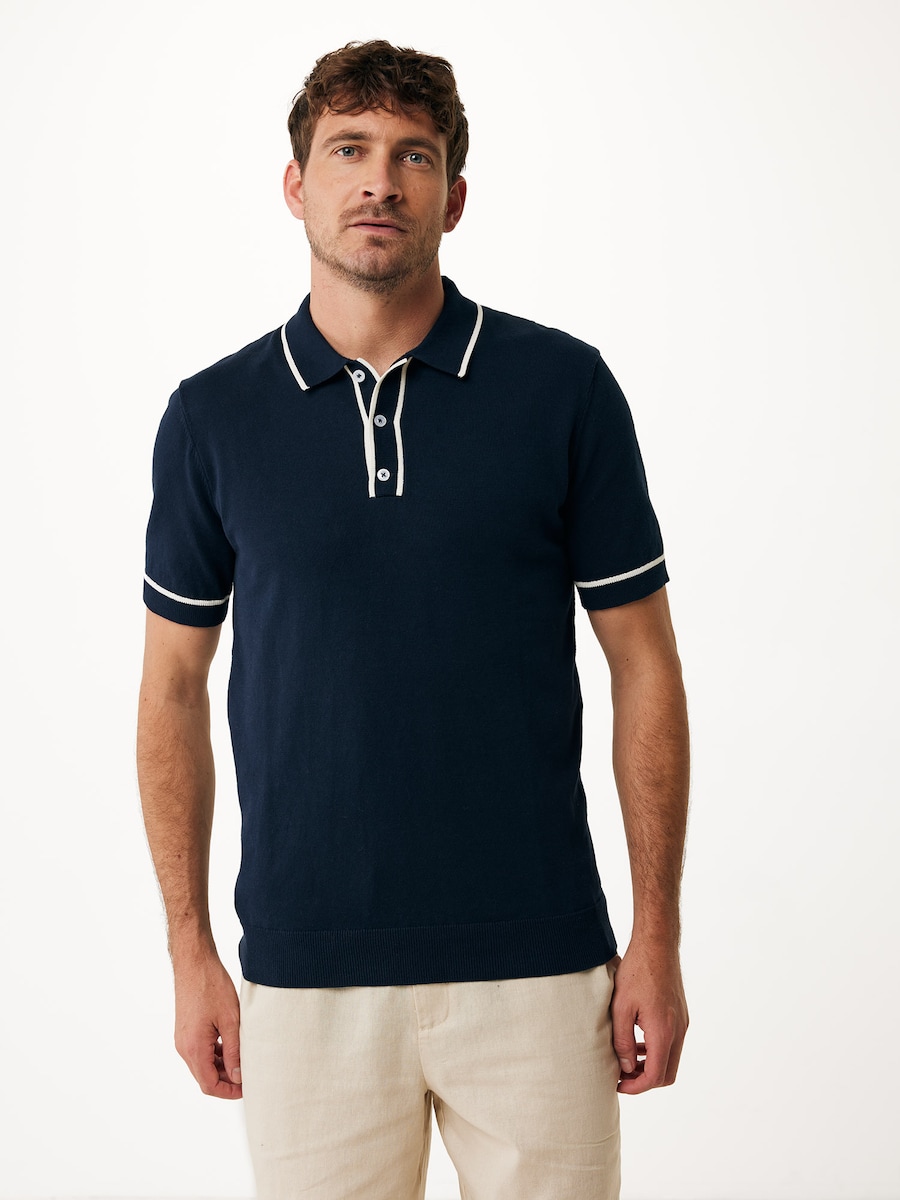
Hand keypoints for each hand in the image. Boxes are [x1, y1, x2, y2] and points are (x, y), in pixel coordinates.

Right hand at [173, 952, 241, 1098]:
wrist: (194, 962)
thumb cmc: (211, 985)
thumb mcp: (231, 1020)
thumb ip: (234, 1051)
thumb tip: (238, 1077)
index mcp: (194, 1048)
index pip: (209, 1085)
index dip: (229, 1092)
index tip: (247, 1088)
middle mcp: (184, 1047)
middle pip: (205, 1077)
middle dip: (227, 1081)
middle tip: (249, 1075)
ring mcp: (183, 1038)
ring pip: (202, 1065)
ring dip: (221, 1068)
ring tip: (244, 1061)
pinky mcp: (186, 1030)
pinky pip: (200, 1051)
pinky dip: (215, 1055)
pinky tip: (231, 1047)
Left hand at [609, 943, 687, 1093]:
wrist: (657, 945)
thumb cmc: (636, 972)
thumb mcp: (621, 1007)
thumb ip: (622, 1041)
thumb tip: (625, 1067)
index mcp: (663, 1032)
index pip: (655, 1076)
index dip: (636, 1087)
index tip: (617, 1084)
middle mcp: (678, 1031)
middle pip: (667, 1075)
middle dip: (644, 1081)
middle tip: (622, 1076)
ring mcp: (682, 1023)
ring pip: (671, 1060)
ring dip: (650, 1066)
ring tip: (626, 1061)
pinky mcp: (681, 1015)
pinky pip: (672, 1044)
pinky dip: (657, 1051)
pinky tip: (638, 1042)